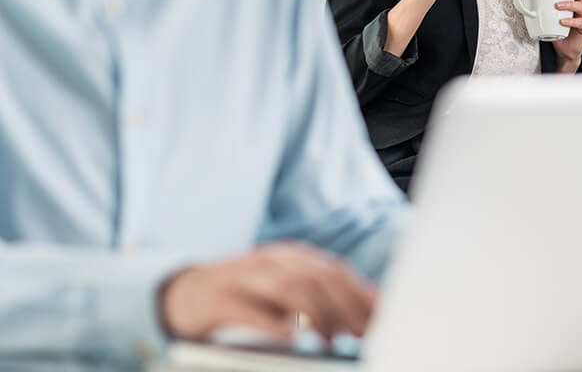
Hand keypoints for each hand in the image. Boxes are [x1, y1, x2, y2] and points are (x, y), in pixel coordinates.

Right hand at [160, 242, 376, 341]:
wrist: (183, 293)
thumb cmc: (244, 297)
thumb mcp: (283, 291)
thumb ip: (321, 296)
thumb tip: (369, 310)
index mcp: (291, 257)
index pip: (334, 270)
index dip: (360, 293)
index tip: (382, 318)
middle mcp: (271, 260)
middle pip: (315, 277)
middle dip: (344, 304)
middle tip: (364, 334)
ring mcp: (244, 277)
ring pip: (287, 287)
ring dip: (315, 313)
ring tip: (333, 340)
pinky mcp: (219, 299)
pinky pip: (249, 310)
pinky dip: (272, 323)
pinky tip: (290, 339)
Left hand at [552, 0, 581, 72]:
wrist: (564, 50)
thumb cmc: (556, 31)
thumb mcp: (547, 16)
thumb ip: (540, 6)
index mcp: (572, 2)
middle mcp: (580, 8)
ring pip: (581, 6)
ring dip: (568, 4)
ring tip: (557, 5)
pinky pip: (581, 23)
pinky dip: (571, 21)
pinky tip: (563, 21)